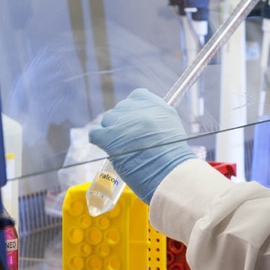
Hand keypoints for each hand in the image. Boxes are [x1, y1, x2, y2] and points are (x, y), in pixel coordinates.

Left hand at [89, 88, 194, 203]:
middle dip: (122, 122)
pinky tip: (105, 147)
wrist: (171, 174)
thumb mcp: (172, 128)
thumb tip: (141, 122)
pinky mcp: (110, 137)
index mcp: (157, 105)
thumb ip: (156, 119)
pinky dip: (98, 139)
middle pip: (121, 108)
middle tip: (128, 139)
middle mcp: (140, 109)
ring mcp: (124, 122)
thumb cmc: (174, 159)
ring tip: (120, 147)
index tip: (135, 122)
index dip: (133, 110)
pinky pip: (95, 133)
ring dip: (111, 131)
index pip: (137, 96)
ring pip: (107, 119)